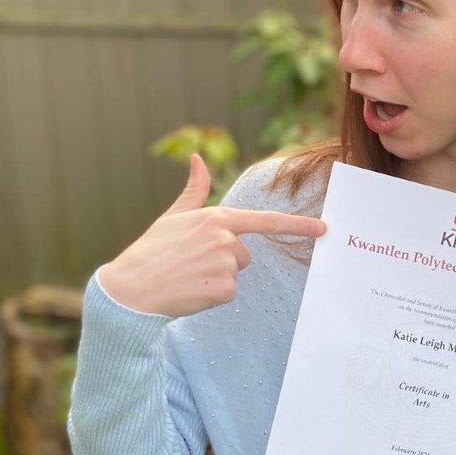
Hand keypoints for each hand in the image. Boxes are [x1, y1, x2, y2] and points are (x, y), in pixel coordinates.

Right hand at [99, 154, 325, 316]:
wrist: (131, 289)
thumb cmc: (151, 251)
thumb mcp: (172, 216)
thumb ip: (194, 190)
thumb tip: (198, 158)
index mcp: (216, 217)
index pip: (265, 221)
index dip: (297, 225)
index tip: (323, 228)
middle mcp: (225, 238)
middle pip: (244, 254)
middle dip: (223, 261)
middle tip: (191, 263)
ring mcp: (226, 264)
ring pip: (235, 274)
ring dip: (216, 278)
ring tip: (188, 276)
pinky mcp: (224, 289)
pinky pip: (228, 294)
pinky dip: (211, 296)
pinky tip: (190, 291)